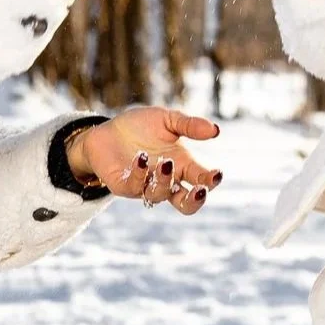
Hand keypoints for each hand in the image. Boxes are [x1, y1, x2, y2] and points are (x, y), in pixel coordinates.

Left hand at [66, 106, 221, 214]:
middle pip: (186, 204)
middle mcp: (166, 180)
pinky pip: (134, 187)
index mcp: (182, 165)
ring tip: (166, 161)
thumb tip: (216, 130)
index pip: (201, 180)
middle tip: (200, 190)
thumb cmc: (141, 126)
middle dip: (195, 201)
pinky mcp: (124, 185)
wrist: (107, 129)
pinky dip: (140, 174)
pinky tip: (141, 157)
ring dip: (165, 181)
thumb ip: (189, 125)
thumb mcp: (168, 120)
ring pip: (160, 195)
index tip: (217, 174)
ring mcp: (145, 185)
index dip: (211, 180)